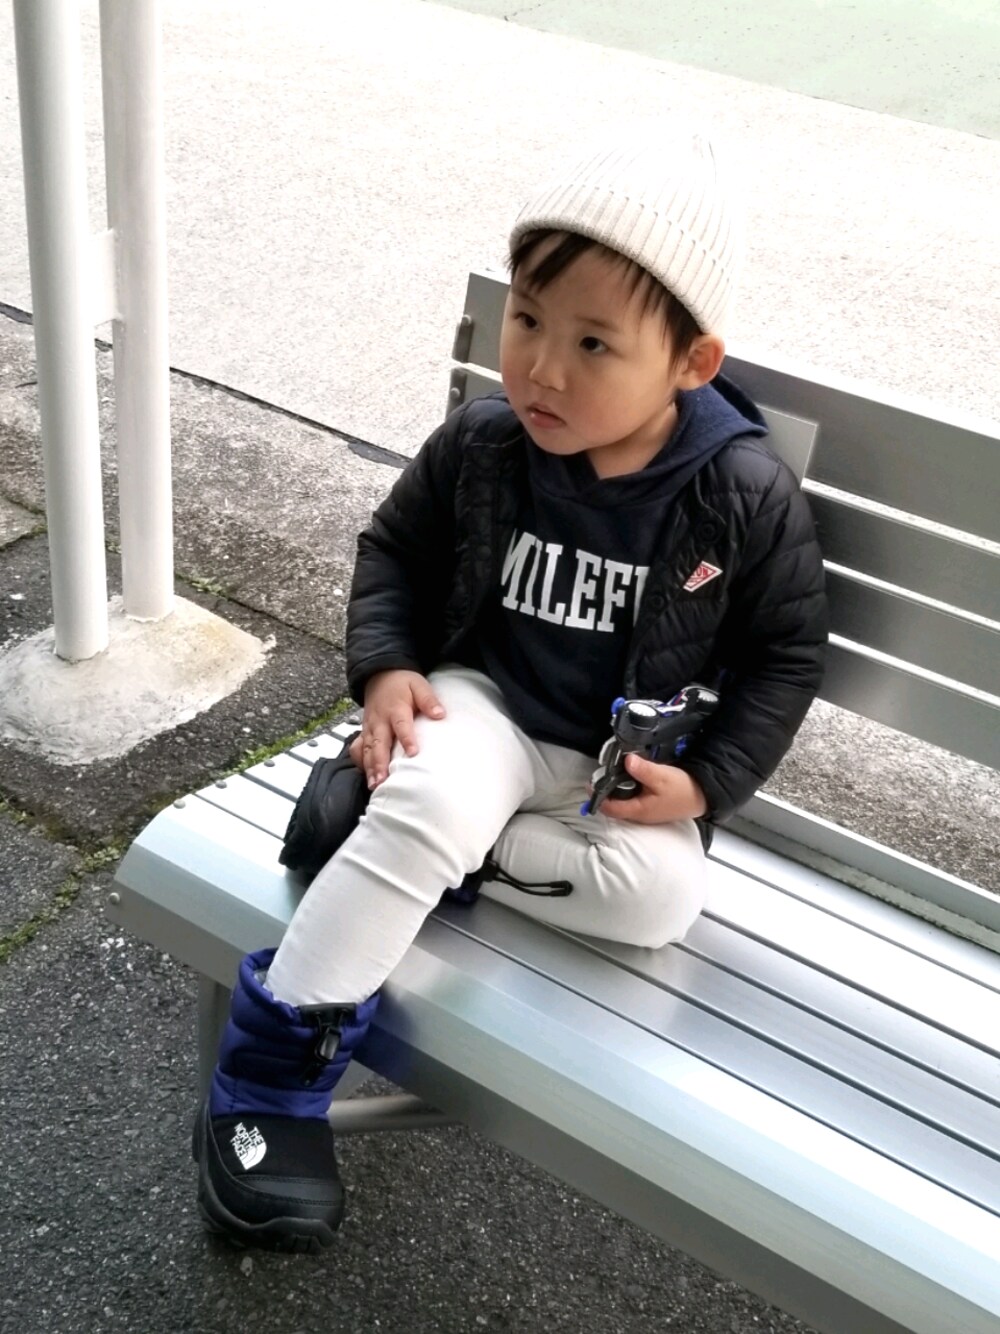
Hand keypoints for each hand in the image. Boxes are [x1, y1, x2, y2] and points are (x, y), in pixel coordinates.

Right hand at [349, 670, 444, 789]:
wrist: (380, 675)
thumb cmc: (402, 683)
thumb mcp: (419, 685)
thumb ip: (428, 700)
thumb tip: (440, 714)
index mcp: (396, 708)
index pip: (401, 725)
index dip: (406, 739)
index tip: (413, 753)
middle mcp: (380, 720)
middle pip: (378, 743)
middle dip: (379, 763)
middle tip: (383, 780)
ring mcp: (369, 727)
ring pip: (366, 749)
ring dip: (369, 767)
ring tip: (374, 784)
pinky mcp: (364, 732)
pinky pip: (358, 748)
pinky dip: (360, 762)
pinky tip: (366, 776)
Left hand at [600, 754, 707, 823]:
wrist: (703, 796)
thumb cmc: (682, 789)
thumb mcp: (661, 777)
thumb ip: (643, 770)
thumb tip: (626, 760)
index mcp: (638, 810)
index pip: (610, 808)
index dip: (598, 796)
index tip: (591, 782)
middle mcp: (639, 814)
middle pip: (614, 806)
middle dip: (606, 791)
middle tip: (601, 773)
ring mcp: (646, 811)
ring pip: (624, 801)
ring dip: (616, 788)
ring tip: (613, 771)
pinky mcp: (652, 805)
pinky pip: (633, 798)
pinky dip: (627, 788)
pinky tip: (630, 775)